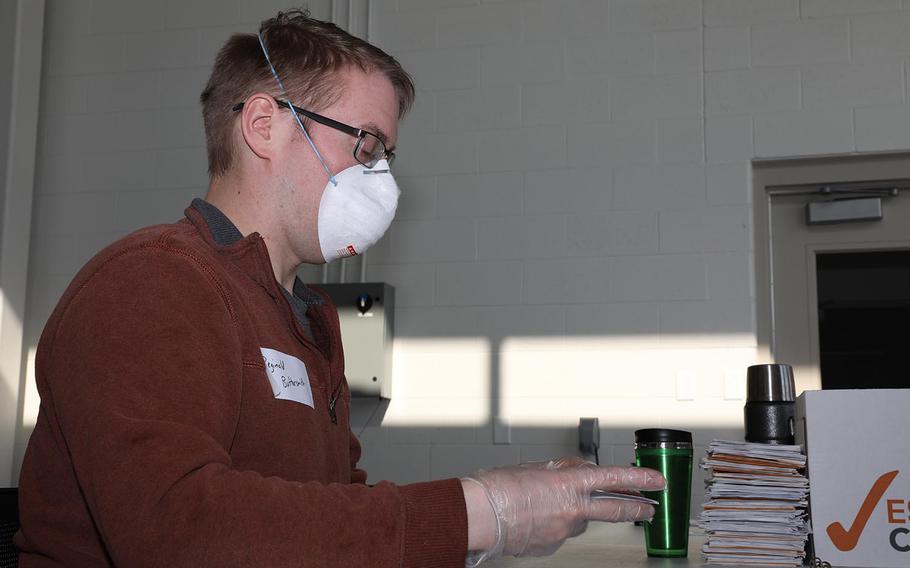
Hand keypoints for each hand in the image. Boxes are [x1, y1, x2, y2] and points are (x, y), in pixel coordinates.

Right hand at [462, 457, 664, 564]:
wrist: (480, 515)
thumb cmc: (498, 488)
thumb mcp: (535, 468)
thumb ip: (561, 471)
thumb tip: (575, 472)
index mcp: (569, 484)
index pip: (614, 479)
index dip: (640, 479)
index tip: (657, 480)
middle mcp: (572, 509)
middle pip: (615, 510)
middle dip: (637, 509)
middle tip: (650, 508)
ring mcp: (563, 531)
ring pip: (580, 521)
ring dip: (575, 513)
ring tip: (547, 504)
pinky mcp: (551, 547)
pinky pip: (559, 533)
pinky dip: (552, 525)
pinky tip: (534, 518)